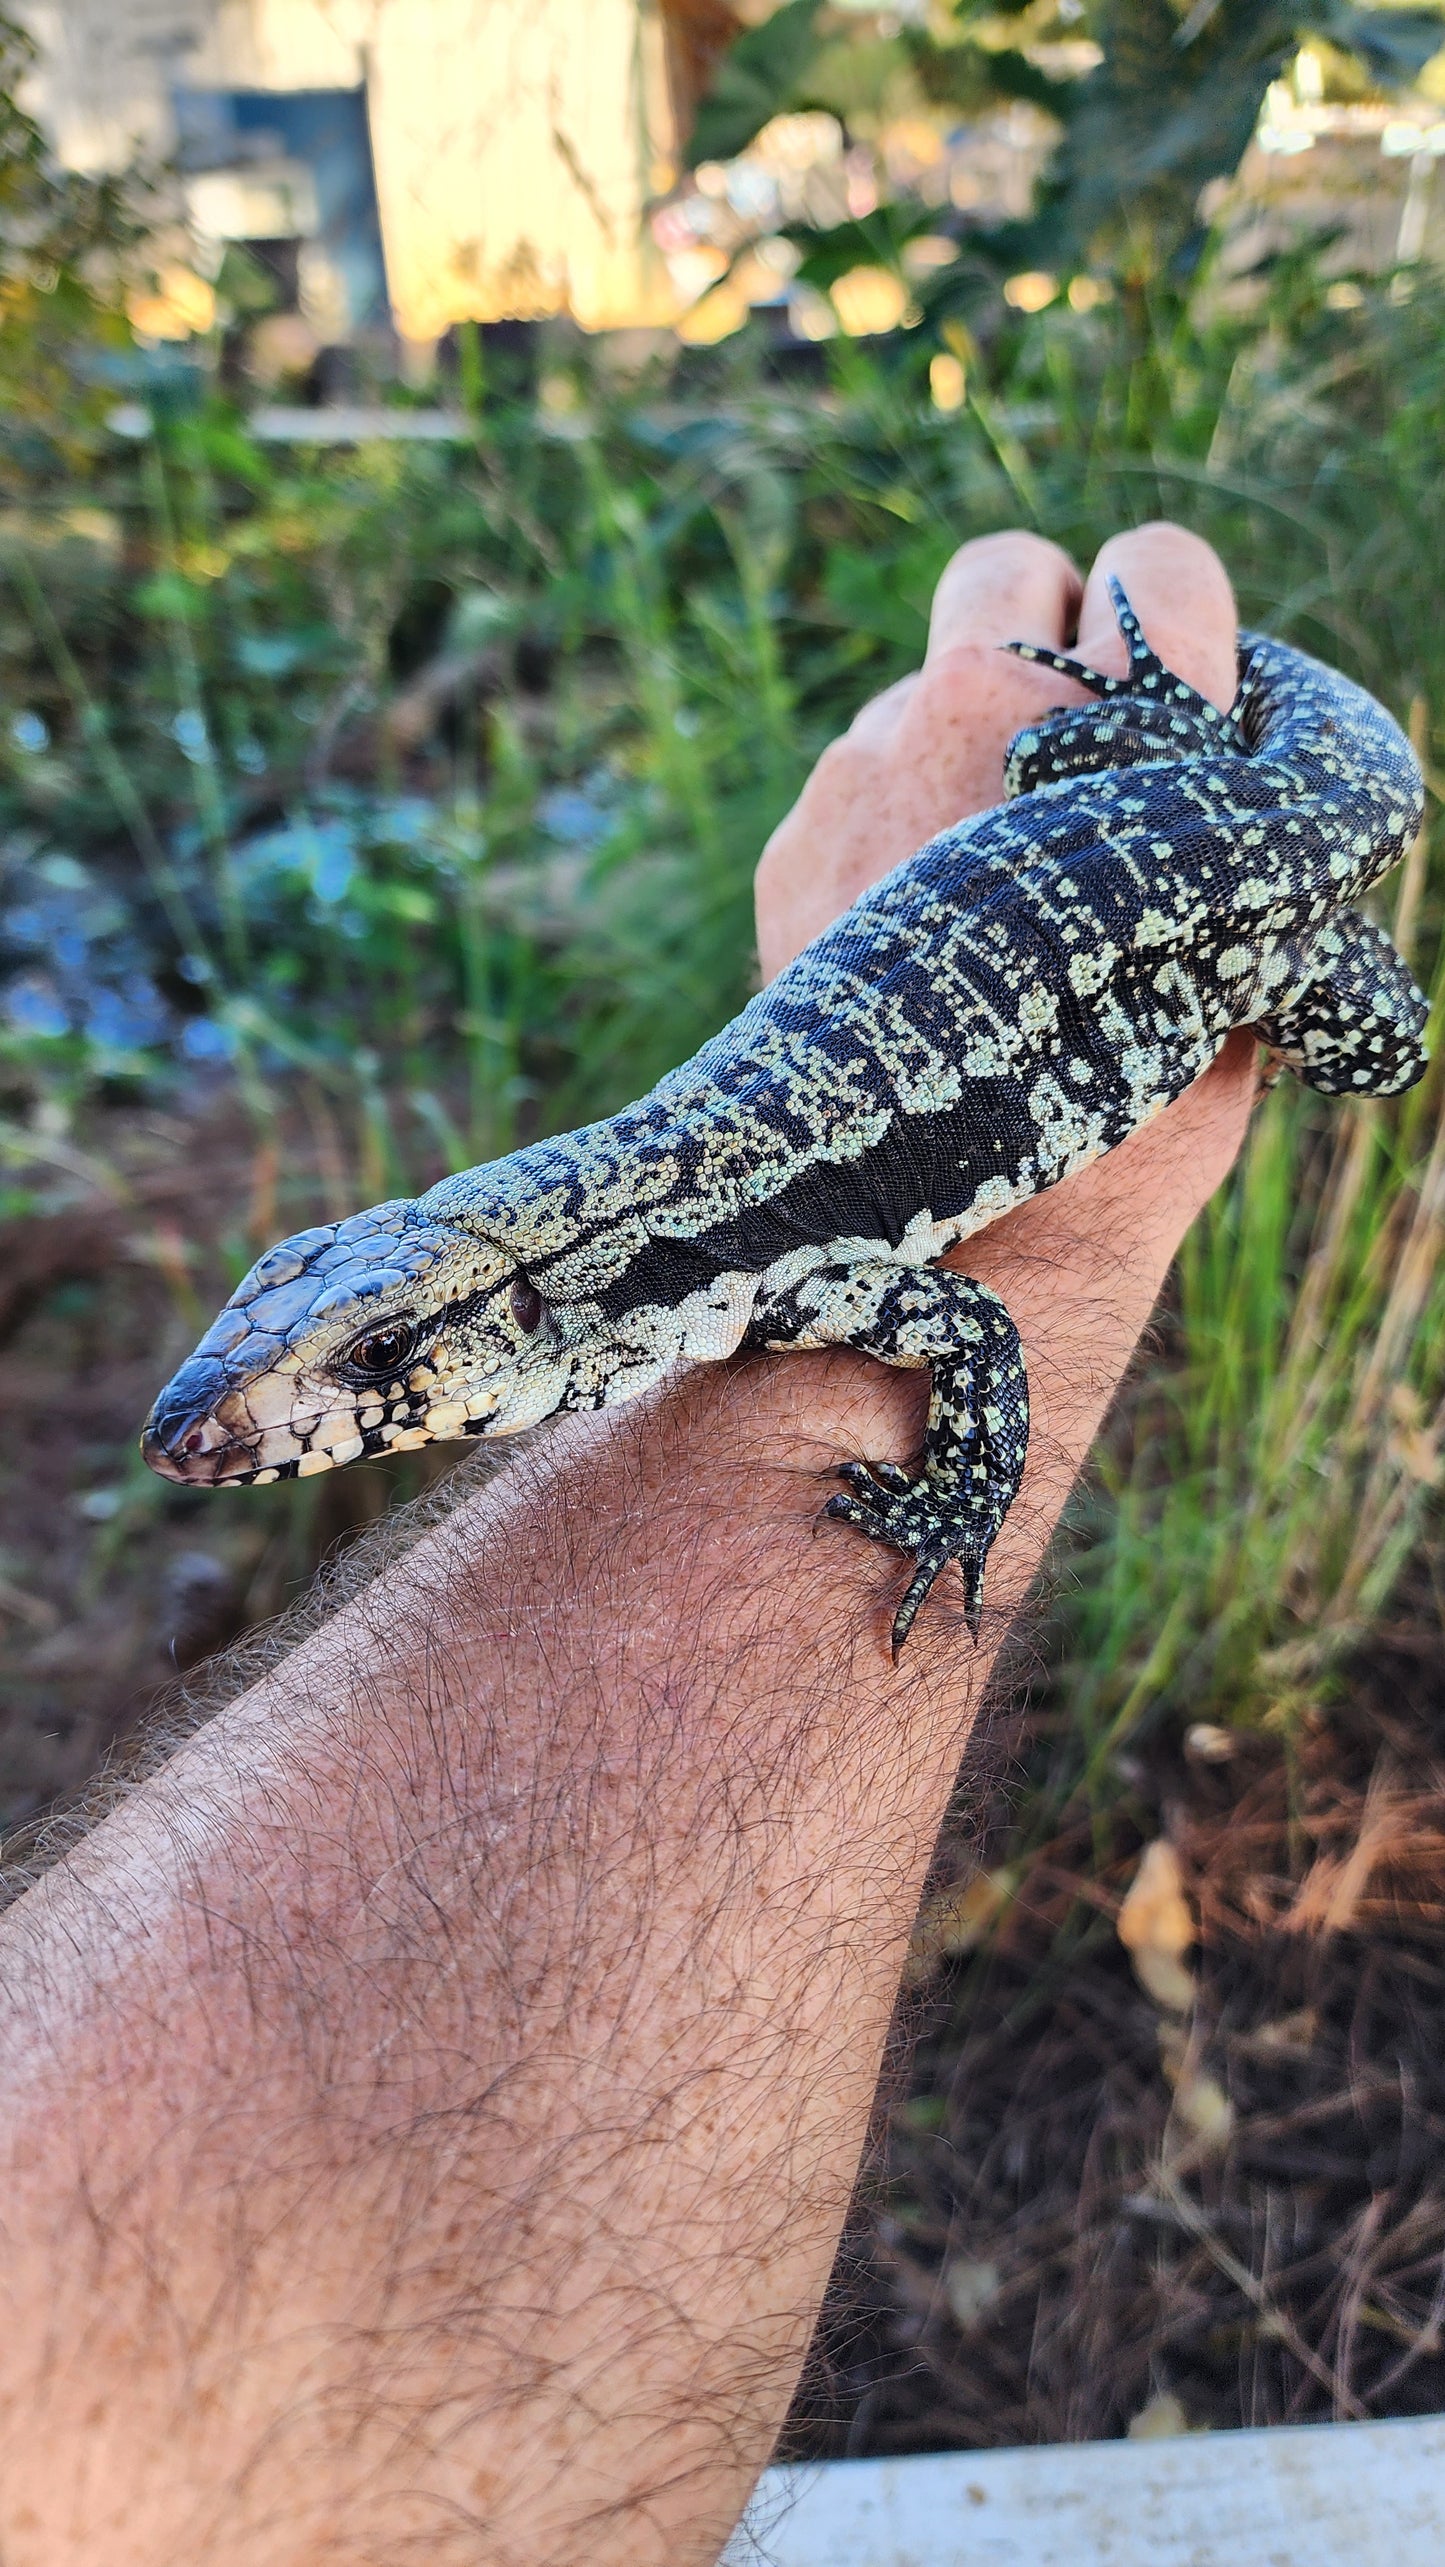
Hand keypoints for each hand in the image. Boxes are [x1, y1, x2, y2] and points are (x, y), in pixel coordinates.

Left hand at [755, 522, 1258, 1271]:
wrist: (960, 1231)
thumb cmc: (1135, 1111)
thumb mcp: (1241, 956)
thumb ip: (1213, 814)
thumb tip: (1200, 735)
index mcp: (1128, 723)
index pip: (1158, 566)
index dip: (1175, 627)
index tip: (1175, 692)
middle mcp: (982, 708)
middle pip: (1009, 571)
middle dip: (1042, 629)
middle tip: (1068, 729)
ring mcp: (867, 763)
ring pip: (921, 691)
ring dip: (958, 752)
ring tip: (988, 889)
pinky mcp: (798, 833)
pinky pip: (860, 779)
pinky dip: (892, 830)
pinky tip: (919, 935)